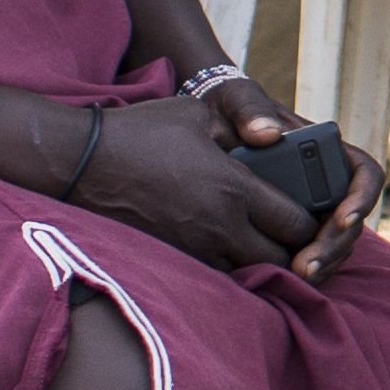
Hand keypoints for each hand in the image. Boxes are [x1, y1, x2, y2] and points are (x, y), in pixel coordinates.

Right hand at [63, 94, 314, 274]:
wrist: (79, 163)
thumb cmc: (140, 132)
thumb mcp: (197, 114)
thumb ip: (240, 128)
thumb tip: (270, 138)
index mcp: (234, 188)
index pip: (295, 223)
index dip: (311, 223)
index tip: (311, 216)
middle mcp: (219, 225)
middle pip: (279, 259)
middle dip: (294, 251)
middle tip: (293, 238)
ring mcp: (192, 247)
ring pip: (247, 273)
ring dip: (260, 263)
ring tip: (263, 245)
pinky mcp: (169, 258)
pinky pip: (213, 274)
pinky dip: (227, 267)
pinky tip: (226, 249)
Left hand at [199, 72, 383, 279]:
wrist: (211, 126)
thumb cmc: (231, 108)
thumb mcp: (238, 101)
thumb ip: (250, 111)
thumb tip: (268, 134)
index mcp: (326, 149)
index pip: (365, 174)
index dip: (361, 199)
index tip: (341, 218)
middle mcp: (326, 179)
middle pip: (351, 218)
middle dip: (335, 244)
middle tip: (308, 265)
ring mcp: (311, 205)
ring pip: (335, 240)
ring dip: (324, 261)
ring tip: (298, 277)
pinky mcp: (290, 225)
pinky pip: (309, 250)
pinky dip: (304, 265)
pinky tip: (284, 279)